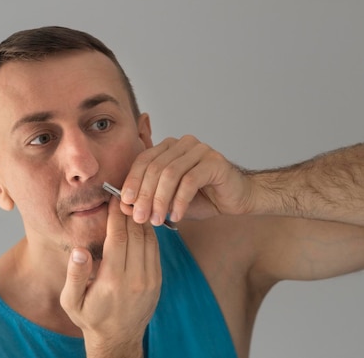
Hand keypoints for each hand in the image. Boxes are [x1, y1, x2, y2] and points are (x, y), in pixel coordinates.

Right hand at [60, 198, 160, 356]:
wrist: (118, 339)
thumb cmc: (90, 318)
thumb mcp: (71, 301)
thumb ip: (74, 275)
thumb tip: (79, 250)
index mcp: (112, 281)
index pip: (118, 238)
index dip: (117, 215)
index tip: (114, 198)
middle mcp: (135, 278)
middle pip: (136, 235)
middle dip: (131, 212)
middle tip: (126, 194)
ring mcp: (150, 280)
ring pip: (149, 240)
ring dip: (142, 220)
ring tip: (135, 203)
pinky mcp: (157, 281)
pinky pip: (155, 250)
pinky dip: (149, 234)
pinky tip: (142, 223)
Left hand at [119, 135, 254, 224]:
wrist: (237, 199)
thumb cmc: (203, 198)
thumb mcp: (170, 200)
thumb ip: (150, 199)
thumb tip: (125, 206)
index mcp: (170, 147)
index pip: (144, 160)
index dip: (132, 181)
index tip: (126, 203)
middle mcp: (184, 143)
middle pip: (156, 167)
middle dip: (145, 194)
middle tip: (140, 217)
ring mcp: (201, 150)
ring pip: (171, 173)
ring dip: (160, 199)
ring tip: (157, 219)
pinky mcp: (215, 162)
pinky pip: (189, 181)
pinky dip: (179, 201)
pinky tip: (176, 216)